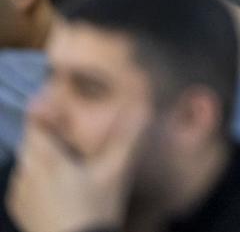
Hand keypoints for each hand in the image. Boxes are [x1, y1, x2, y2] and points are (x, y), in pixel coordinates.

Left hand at [6, 105, 146, 231]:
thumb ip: (126, 138)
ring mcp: (20, 191)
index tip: (64, 105)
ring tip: (70, 157)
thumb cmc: (94, 211)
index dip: (49, 108)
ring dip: (45, 153)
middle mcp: (27, 172)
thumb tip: (142, 109)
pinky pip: (27, 180)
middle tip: (72, 130)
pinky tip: (61, 182)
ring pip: (29, 160)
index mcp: (46, 159)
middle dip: (50, 131)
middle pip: (32, 139)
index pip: (35, 121)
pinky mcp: (20, 207)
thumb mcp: (115, 172)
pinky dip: (40, 174)